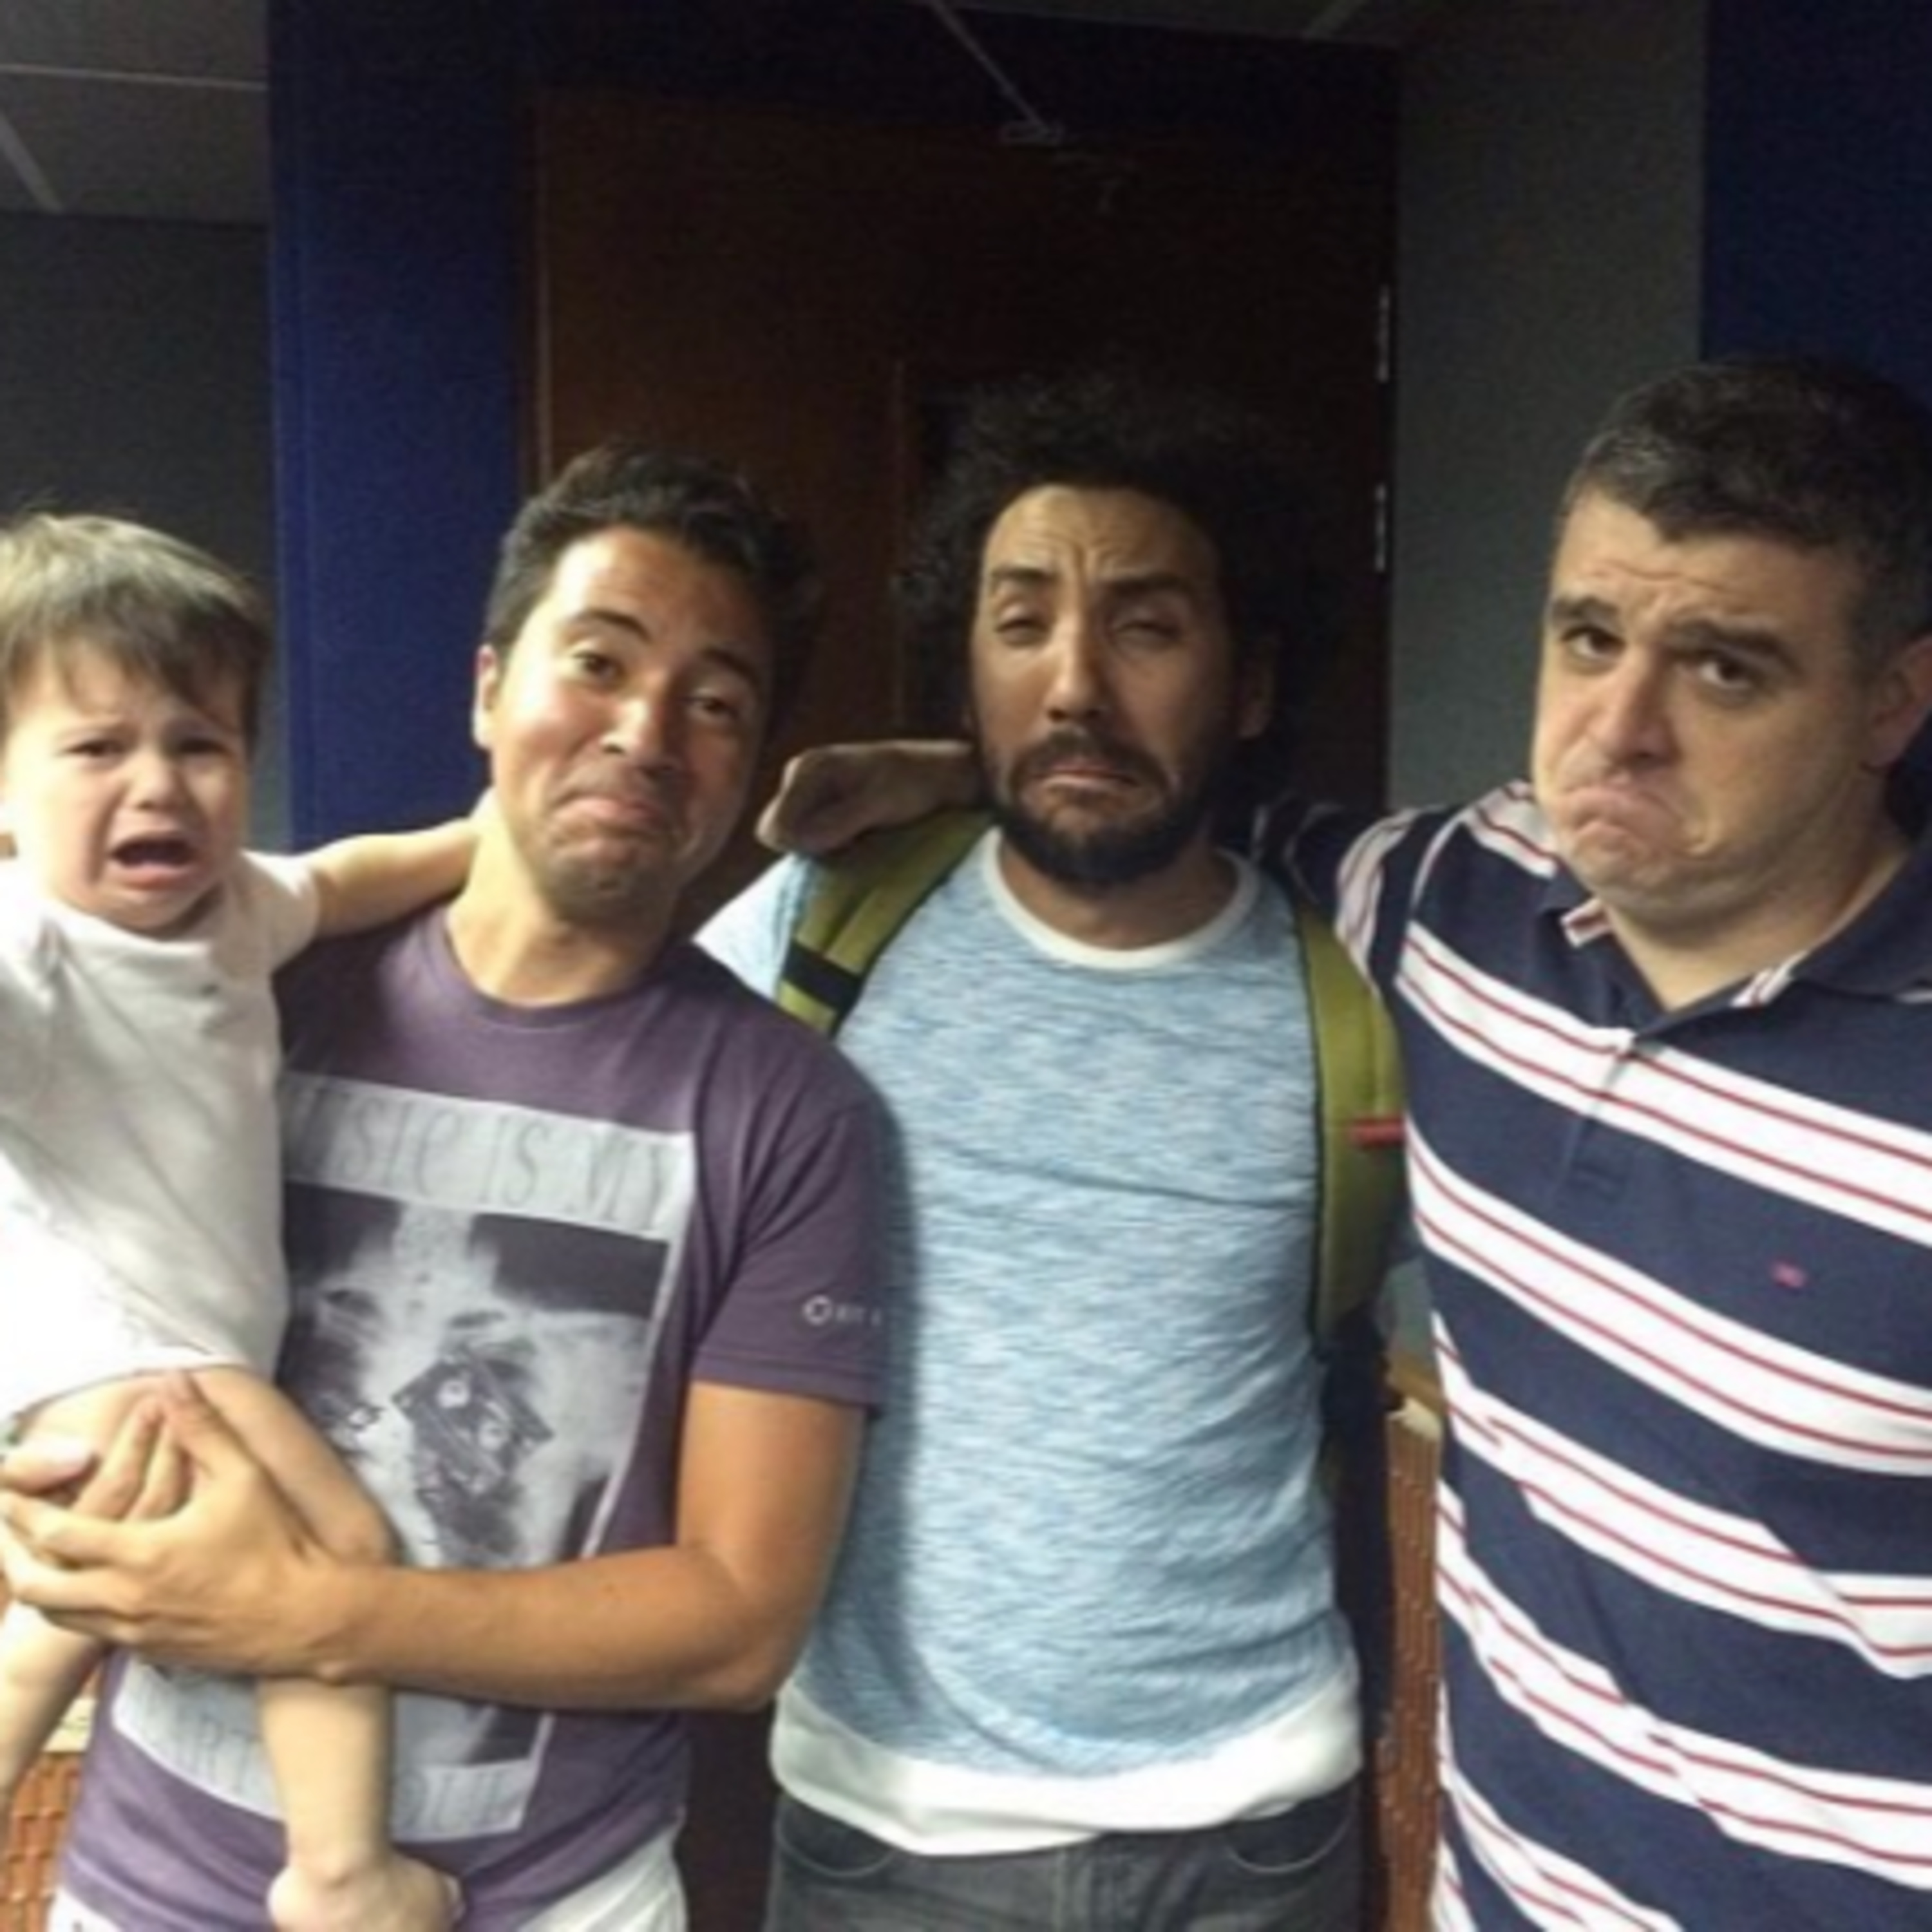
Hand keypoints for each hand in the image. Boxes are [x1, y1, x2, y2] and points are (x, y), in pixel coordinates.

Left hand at [1, 1377, 333, 1674]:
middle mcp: (126, 1600)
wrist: (305, 1619)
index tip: (7, 1493)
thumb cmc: (277, 1545)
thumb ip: (201, 1428)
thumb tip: (171, 1380)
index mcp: (142, 1555)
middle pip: (39, 1589)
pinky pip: (92, 1632)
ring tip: (34, 1559)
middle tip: (7, 1532)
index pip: (58, 1536)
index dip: (24, 1512)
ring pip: (59, 1617)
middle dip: (12, 1558)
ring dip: (39, 1586)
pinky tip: (87, 1588)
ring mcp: (135, 1632)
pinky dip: (75, 1608)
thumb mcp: (243, 1476)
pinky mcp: (151, 1651)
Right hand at [755, 740, 979, 855]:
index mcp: (808, 768)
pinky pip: (807, 836)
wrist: (945, 776)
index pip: (775, 829)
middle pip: (777, 834)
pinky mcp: (822, 803)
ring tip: (863, 833)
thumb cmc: (917, 785)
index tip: (844, 842)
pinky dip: (832, 842)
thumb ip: (837, 821)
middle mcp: (801, 774)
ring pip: (793, 838)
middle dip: (810, 845)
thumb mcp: (880, 804)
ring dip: (823, 845)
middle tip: (855, 838)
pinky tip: (861, 833)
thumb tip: (796, 842)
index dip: (802, 847)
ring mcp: (810, 789)